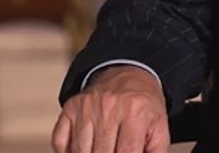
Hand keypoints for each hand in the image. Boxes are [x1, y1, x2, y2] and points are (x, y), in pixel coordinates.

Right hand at [51, 65, 169, 152]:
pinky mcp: (70, 108)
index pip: (126, 152)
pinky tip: (83, 149)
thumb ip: (156, 152)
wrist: (128, 74)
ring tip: (102, 149)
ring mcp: (86, 107)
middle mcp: (109, 107)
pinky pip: (59, 142)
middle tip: (114, 151)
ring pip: (80, 151)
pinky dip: (67, 152)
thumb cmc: (143, 105)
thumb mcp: (159, 126)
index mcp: (135, 111)